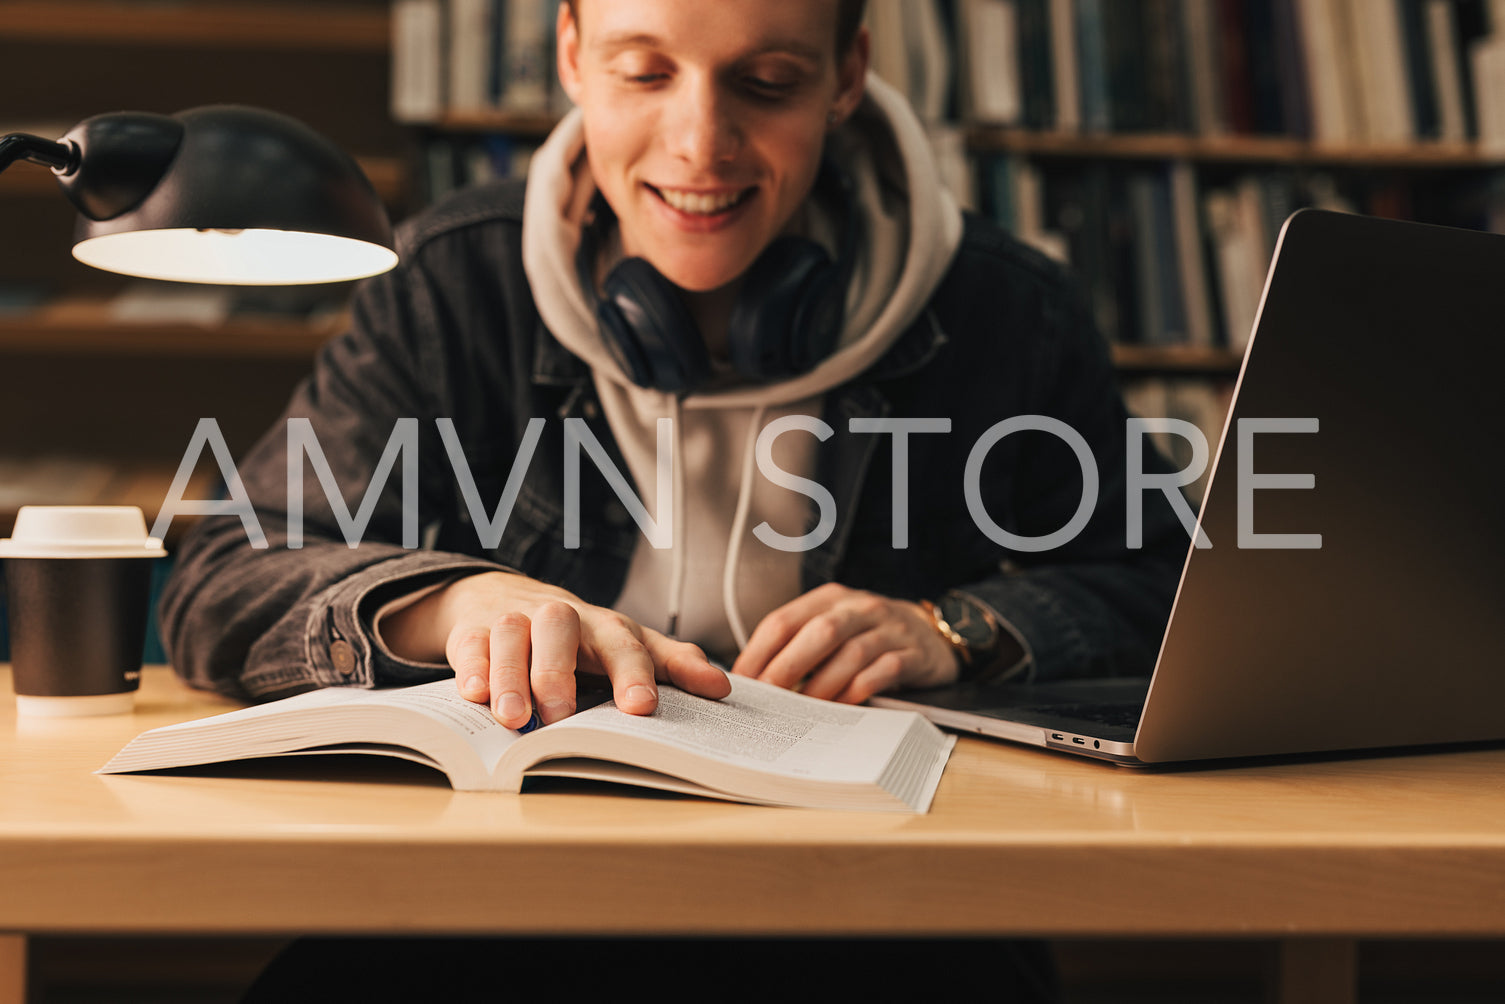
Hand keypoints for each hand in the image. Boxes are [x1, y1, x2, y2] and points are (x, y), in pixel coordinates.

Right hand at [381, 572, 729, 727]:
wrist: (506, 596)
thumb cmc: (580, 635)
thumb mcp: (627, 644)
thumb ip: (671, 664)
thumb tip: (723, 687)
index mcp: (606, 627)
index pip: (625, 644)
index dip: (634, 674)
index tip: (642, 708)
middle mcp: (561, 617)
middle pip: (562, 629)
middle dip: (561, 671)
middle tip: (562, 716)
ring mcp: (515, 620)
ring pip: (512, 636)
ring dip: (512, 676)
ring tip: (515, 720)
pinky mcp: (475, 629)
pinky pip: (470, 643)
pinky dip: (471, 668)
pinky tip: (474, 695)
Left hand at [729, 583, 959, 702]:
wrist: (931, 634)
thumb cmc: (867, 635)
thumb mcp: (833, 627)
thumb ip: (799, 645)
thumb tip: (753, 680)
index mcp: (829, 599)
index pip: (784, 620)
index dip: (758, 652)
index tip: (742, 682)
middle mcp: (859, 608)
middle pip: (818, 633)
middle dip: (787, 667)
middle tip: (767, 698)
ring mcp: (889, 629)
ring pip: (851, 653)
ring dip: (822, 685)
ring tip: (802, 710)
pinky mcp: (913, 654)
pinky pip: (883, 671)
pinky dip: (859, 690)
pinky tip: (842, 707)